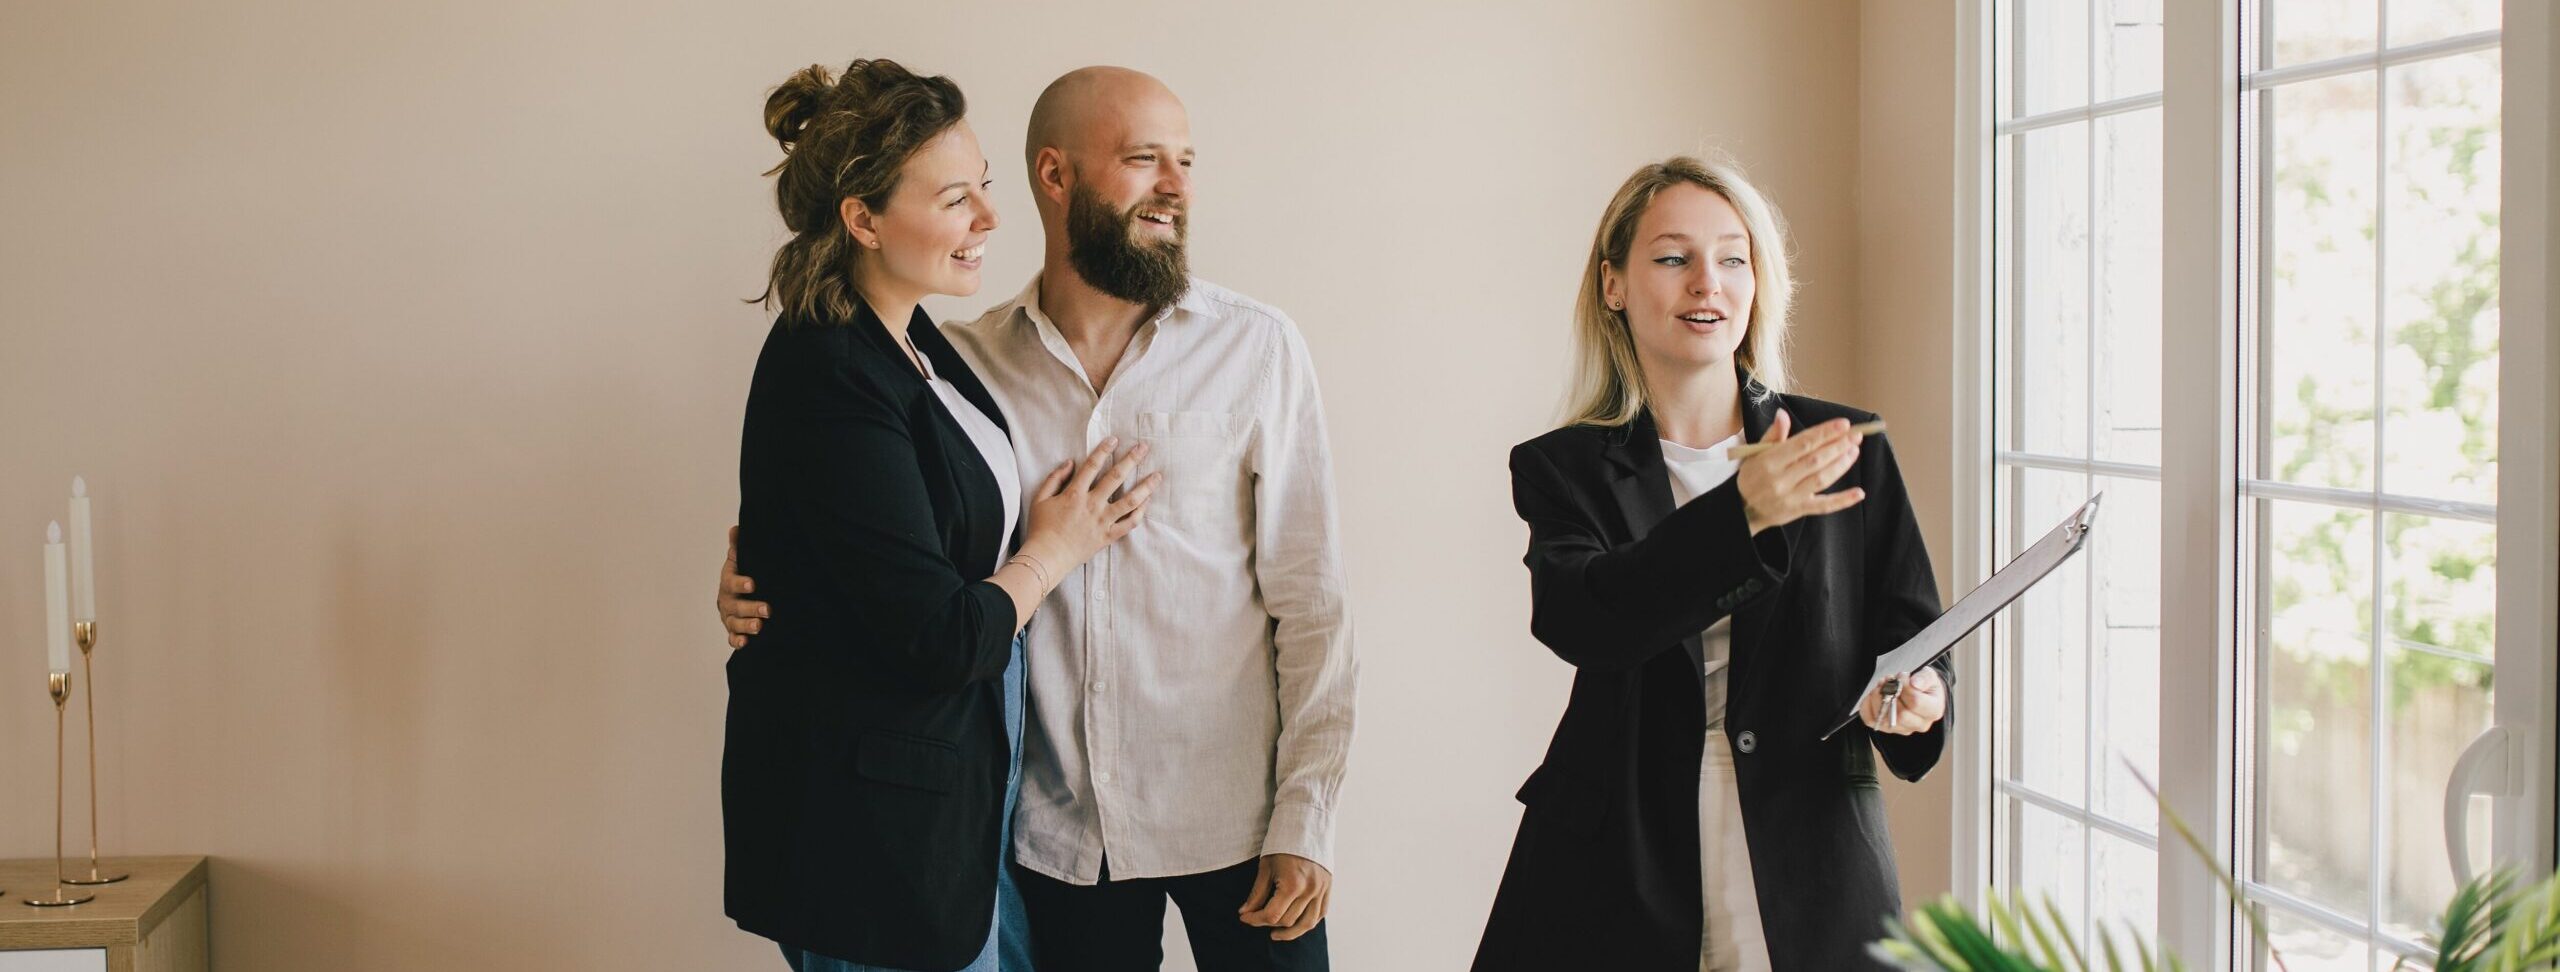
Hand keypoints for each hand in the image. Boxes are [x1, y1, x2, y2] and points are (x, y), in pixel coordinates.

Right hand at [717, 525, 767, 649]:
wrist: (736, 593)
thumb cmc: (742, 574)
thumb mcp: (740, 559)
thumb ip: (738, 546)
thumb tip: (736, 528)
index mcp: (728, 581)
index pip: (731, 582)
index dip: (741, 584)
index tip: (753, 585)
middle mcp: (727, 600)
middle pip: (735, 606)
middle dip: (751, 608)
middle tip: (768, 610)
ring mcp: (729, 616)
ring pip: (734, 623)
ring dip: (746, 626)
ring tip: (760, 627)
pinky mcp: (733, 630)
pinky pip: (732, 637)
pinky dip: (737, 641)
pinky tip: (745, 643)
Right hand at [1022, 438, 1158, 572]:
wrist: (1047, 557)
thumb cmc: (1041, 528)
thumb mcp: (1040, 498)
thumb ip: (1055, 478)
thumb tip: (1070, 462)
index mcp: (1074, 494)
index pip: (1092, 465)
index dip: (1104, 450)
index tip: (1115, 439)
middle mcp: (1092, 505)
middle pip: (1116, 477)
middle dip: (1131, 460)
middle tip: (1144, 447)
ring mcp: (1102, 521)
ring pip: (1129, 501)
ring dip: (1145, 487)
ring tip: (1157, 475)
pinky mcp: (1108, 537)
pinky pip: (1129, 524)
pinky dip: (1140, 512)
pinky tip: (1147, 502)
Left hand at [1237, 853, 1330, 940]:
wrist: (1307, 826)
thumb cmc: (1283, 844)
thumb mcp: (1266, 867)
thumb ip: (1257, 893)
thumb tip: (1245, 912)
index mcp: (1293, 884)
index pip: (1272, 915)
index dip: (1255, 920)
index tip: (1244, 917)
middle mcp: (1309, 891)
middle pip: (1287, 921)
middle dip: (1267, 923)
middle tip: (1255, 917)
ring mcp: (1321, 891)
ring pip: (1306, 924)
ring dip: (1290, 932)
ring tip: (1275, 934)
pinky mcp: (1328, 888)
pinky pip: (1320, 914)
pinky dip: (1307, 922)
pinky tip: (1295, 923)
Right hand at [1736, 410, 1865, 534]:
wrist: (1740, 509)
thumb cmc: (1750, 476)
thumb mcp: (1754, 453)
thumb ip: (1773, 435)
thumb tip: (1783, 414)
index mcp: (1769, 462)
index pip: (1802, 444)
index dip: (1825, 433)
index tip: (1844, 424)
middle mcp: (1780, 480)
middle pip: (1815, 460)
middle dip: (1838, 446)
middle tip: (1856, 435)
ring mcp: (1790, 497)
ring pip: (1821, 479)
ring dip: (1841, 465)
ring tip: (1854, 451)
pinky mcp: (1798, 511)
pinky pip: (1823, 506)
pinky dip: (1843, 501)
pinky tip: (1859, 493)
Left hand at [1858, 667, 1945, 734]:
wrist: (1918, 694)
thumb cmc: (1924, 686)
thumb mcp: (1930, 676)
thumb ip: (1925, 677)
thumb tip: (1915, 683)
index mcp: (1933, 711)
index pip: (1915, 702)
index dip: (1904, 687)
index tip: (1902, 676)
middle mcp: (1919, 724)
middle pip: (1899, 714)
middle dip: (1889, 693)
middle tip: (1888, 680)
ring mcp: (1901, 729)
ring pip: (1883, 718)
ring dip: (1877, 697)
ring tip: (1882, 685)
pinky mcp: (1886, 728)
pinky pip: (1870, 719)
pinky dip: (1867, 705)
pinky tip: (1874, 695)